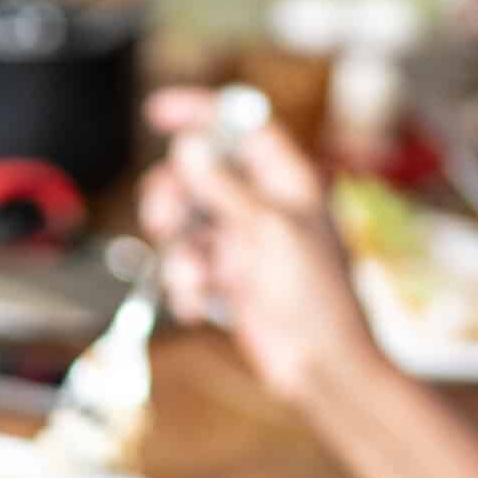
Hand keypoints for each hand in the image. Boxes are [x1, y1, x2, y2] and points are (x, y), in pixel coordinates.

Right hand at [137, 87, 380, 400]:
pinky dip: (184, 283)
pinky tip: (199, 304)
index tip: (157, 112)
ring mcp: (241, 241)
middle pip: (198, 173)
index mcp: (286, 180)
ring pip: (184, 221)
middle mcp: (260, 204)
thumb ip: (225, 187)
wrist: (321, 366)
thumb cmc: (316, 296)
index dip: (200, 111)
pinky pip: (185, 264)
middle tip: (165, 222)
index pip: (241, 126)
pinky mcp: (224, 278)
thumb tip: (189, 144)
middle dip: (174, 197)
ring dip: (178, 252)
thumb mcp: (269, 231)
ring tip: (194, 280)